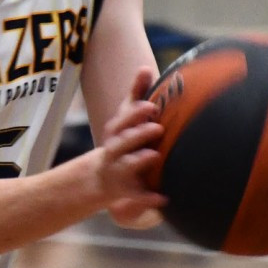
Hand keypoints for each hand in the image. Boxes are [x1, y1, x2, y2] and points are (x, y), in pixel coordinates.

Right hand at [99, 69, 165, 220]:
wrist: (103, 179)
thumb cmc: (123, 142)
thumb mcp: (126, 119)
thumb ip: (136, 94)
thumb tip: (145, 68)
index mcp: (116, 134)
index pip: (121, 122)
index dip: (134, 114)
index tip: (151, 106)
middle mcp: (115, 152)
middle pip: (122, 142)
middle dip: (137, 134)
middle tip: (158, 127)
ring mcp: (120, 172)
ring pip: (127, 166)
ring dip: (139, 161)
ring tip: (154, 155)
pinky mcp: (127, 193)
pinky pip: (136, 198)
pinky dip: (148, 199)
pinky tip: (164, 198)